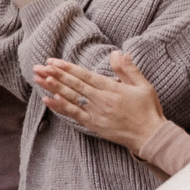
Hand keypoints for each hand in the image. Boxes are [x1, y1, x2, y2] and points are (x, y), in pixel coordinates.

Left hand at [34, 51, 166, 153]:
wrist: (150, 135)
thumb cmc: (148, 109)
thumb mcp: (143, 86)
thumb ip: (128, 69)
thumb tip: (118, 53)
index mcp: (112, 89)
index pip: (85, 76)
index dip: (68, 68)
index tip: (53, 61)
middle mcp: (101, 100)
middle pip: (74, 85)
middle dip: (54, 75)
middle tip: (38, 67)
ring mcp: (96, 113)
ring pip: (71, 98)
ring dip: (53, 87)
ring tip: (38, 79)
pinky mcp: (93, 124)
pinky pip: (74, 114)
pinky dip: (60, 107)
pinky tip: (47, 99)